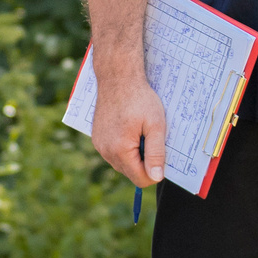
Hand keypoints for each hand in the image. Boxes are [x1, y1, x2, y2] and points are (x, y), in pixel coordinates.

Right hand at [93, 71, 167, 187]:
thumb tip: (156, 178)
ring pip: (122, 164)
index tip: (160, 153)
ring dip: (133, 155)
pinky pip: (113, 153)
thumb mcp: (155, 125)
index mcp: (120, 150)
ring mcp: (99, 145)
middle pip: (131, 173)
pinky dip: (123, 147)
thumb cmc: (139, 99)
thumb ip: (156, 153)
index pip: (140, 179)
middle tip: (149, 137)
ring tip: (139, 132)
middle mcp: (106, 151)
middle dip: (143, 161)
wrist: (117, 78)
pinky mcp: (97, 139)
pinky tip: (129, 129)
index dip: (155, 171)